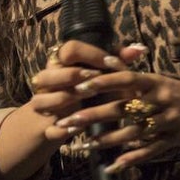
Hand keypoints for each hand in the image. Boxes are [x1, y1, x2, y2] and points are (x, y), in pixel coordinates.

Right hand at [27, 39, 147, 146]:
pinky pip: (48, 129)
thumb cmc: (85, 94)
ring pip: (40, 100)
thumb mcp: (101, 77)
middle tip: (94, 79)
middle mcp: (46, 83)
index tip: (110, 62)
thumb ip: (117, 62)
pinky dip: (61, 130)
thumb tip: (139, 49)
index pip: (69, 49)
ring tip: (84, 98)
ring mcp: (41, 105)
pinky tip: (78, 129)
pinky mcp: (44, 129)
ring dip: (64, 98)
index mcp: (60, 65)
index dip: (89, 54)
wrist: (56, 125)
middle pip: (48, 73)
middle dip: (72, 75)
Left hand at [50, 69, 179, 172]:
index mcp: (155, 82)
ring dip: (107, 140)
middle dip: (94, 115)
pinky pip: (150, 151)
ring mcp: (168, 121)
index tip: (79, 87)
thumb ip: (134, 76)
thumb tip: (104, 63)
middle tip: (69, 121)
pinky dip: (132, 159)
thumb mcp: (159, 80)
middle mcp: (160, 100)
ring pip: (133, 132)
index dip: (103, 82)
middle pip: (123, 108)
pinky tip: (113, 166)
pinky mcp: (174, 140)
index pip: (125, 79)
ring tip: (84, 146)